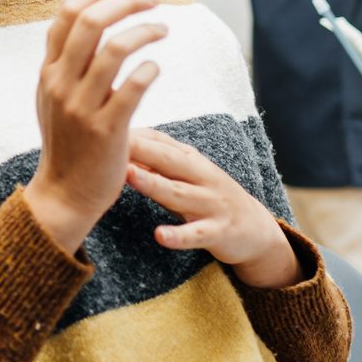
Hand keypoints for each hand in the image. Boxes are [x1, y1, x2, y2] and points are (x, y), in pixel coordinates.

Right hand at [22, 0, 165, 254]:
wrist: (65, 193)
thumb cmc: (68, 139)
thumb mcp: (54, 90)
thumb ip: (63, 47)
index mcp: (49, 70)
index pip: (70, 12)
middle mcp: (60, 83)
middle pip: (91, 21)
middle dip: (126, 0)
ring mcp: (81, 106)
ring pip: (114, 49)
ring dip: (144, 30)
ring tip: (163, 28)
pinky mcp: (106, 130)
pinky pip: (131, 88)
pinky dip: (148, 71)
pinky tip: (156, 68)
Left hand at [126, 128, 300, 288]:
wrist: (256, 229)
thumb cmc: (210, 197)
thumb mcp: (188, 174)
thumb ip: (158, 162)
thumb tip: (119, 146)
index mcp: (191, 161)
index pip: (161, 142)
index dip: (135, 135)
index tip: (105, 125)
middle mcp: (202, 177)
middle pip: (168, 161)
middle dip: (141, 149)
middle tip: (113, 140)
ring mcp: (211, 203)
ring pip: (178, 193)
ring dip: (153, 184)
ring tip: (129, 175)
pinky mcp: (218, 232)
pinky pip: (195, 234)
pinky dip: (178, 236)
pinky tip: (159, 236)